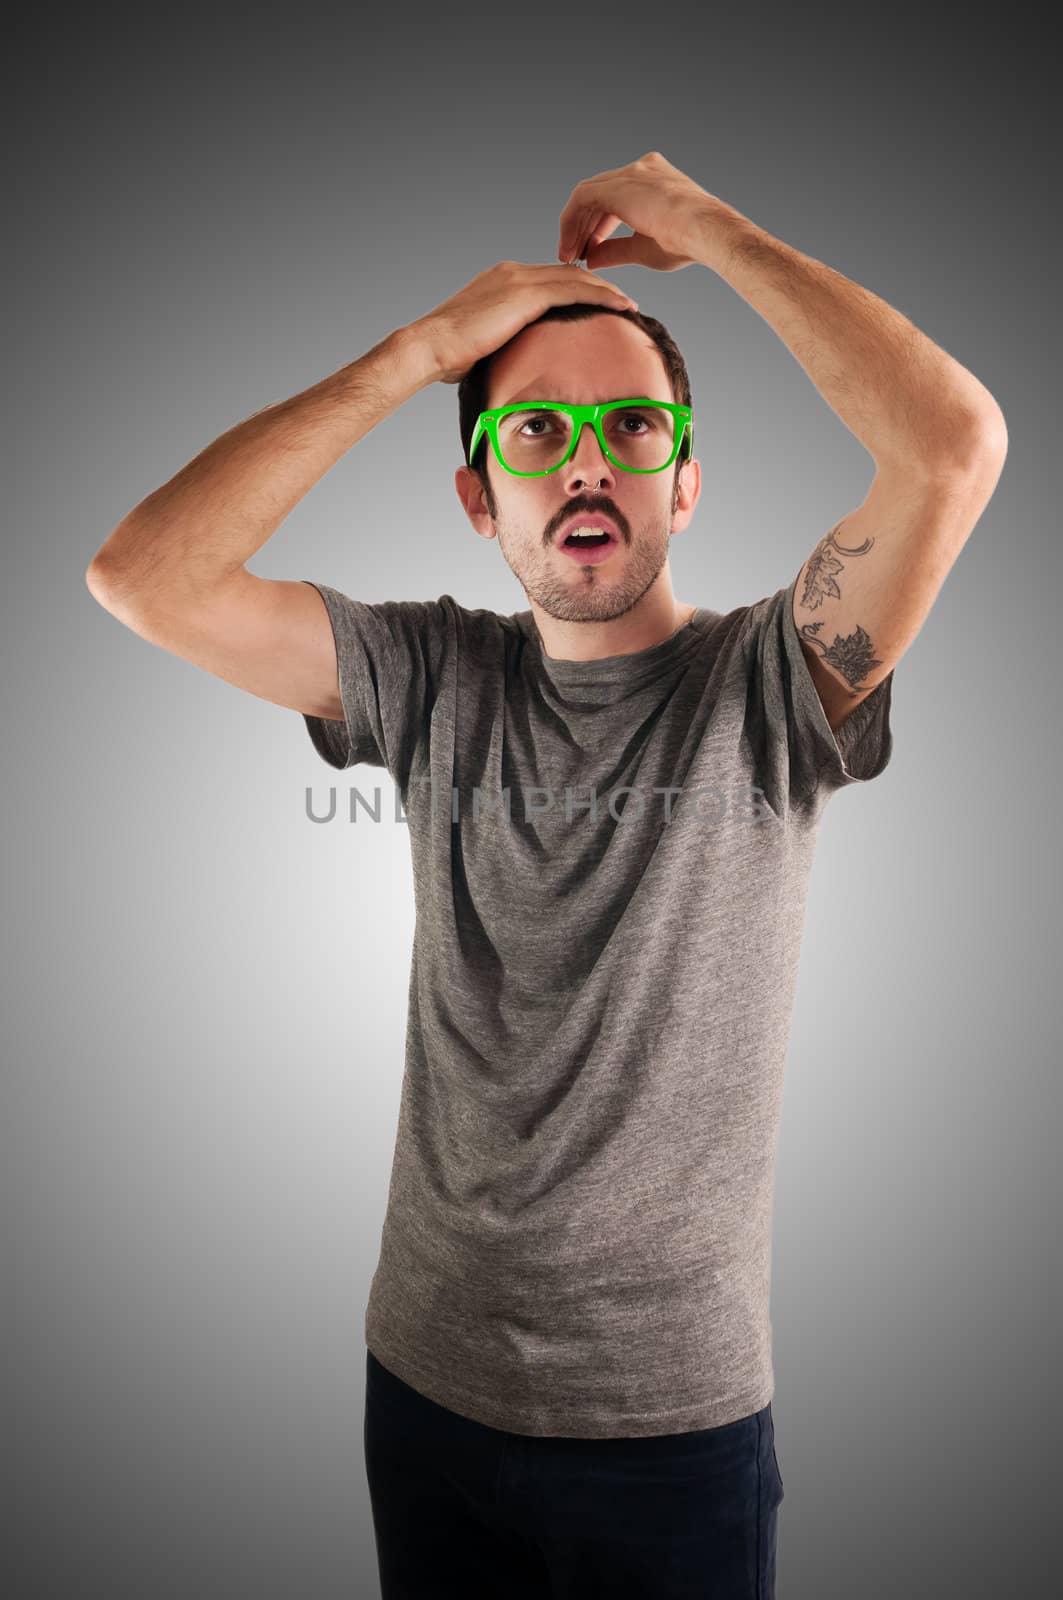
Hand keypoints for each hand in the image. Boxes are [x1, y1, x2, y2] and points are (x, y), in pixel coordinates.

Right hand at [412, 260, 638, 385]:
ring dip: (606, 290)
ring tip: (630, 304)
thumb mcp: (486, 345)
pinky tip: (621, 305)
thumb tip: (523, 366)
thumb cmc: (450, 356)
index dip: (578, 291)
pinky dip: (600, 295)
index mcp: (503, 281)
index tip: (600, 306)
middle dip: (598, 287)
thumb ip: (508, 343)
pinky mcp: (523, 293)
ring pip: (575, 277)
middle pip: (567, 273)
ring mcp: (518, 279)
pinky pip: (573, 289)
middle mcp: (513, 272)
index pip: (550, 281)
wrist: (430, 347)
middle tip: (624, 302)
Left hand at [557, 150, 715, 273]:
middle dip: (584, 227)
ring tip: (569, 255)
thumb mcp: (643, 248)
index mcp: (655, 180)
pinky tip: (569, 246)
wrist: (704, 231)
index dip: (599, 227)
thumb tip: (592, 260)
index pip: (616, 200)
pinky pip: (582, 197)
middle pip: (600, 195)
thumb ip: (615, 250)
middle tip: (574, 255)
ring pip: (589, 195)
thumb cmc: (686, 242)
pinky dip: (571, 222)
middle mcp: (642, 170)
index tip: (590, 251)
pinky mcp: (618, 184)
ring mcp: (631, 173)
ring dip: (575, 226)